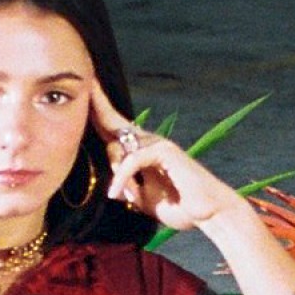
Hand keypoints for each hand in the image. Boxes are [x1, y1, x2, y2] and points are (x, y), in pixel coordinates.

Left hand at [89, 81, 249, 232]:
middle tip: (86, 81)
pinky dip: (122, 178)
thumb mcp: (143, 200)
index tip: (86, 91)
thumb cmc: (178, 206)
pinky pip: (132, 160)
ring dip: (116, 173)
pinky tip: (117, 194)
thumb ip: (127, 188)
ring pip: (120, 147)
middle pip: (114, 124)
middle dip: (98, 105)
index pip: (116, 129)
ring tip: (122, 194)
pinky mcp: (165, 151)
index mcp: (142, 151)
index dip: (99, 111)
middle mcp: (149, 143)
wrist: (208, 214)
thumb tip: (111, 187)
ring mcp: (158, 144)